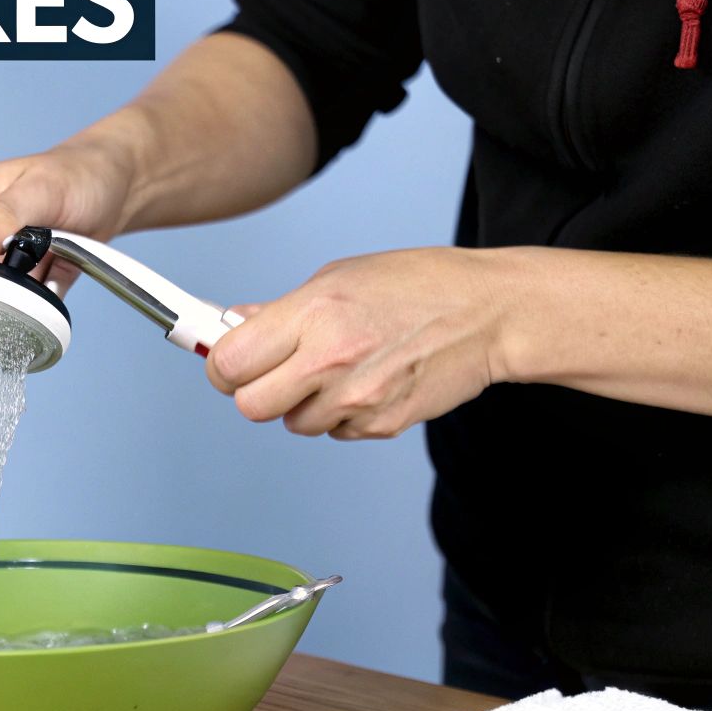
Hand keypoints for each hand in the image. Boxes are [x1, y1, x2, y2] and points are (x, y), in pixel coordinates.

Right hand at [0, 140, 137, 291]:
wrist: (118, 185)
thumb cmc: (81, 175)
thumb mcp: (44, 189)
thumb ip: (6, 214)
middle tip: (20, 285)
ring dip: (12, 301)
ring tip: (42, 277)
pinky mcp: (19, 274)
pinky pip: (17, 304)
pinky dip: (33, 305)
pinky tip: (50, 286)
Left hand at [206, 248, 513, 439]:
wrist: (488, 313)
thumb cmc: (416, 285)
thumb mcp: (338, 278)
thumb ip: (281, 311)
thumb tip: (234, 327)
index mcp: (313, 314)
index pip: (231, 363)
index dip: (223, 365)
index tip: (228, 361)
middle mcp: (331, 360)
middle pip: (251, 406)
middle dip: (254, 391)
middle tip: (271, 372)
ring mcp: (357, 398)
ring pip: (293, 424)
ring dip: (301, 405)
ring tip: (334, 370)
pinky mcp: (381, 425)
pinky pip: (334, 432)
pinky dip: (339, 414)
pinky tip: (365, 381)